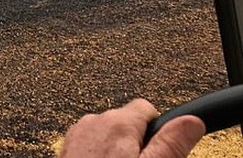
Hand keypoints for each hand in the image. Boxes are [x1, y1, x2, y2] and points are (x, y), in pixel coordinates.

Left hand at [59, 99, 204, 157]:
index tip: (160, 149)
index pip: (146, 107)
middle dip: (137, 143)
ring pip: (108, 135)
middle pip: (126, 123)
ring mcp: (78, 134)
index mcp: (118, 123)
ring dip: (117, 151)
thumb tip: (191, 122)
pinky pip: (91, 145)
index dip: (158, 130)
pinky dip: (100, 156)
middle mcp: (94, 121)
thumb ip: (171, 144)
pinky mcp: (68, 148)